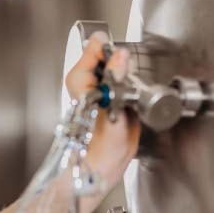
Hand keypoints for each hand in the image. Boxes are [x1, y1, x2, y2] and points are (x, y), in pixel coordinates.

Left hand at [63, 34, 140, 207]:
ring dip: (130, 78)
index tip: (123, 66)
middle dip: (124, 65)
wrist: (103, 166)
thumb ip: (116, 78)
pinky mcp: (112, 97)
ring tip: (128, 100)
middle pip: (110, 55)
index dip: (114, 51)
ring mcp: (100, 88)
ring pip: (120, 68)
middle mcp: (87, 81)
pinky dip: (134, 87)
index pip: (96, 46)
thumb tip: (121, 56)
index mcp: (79, 78)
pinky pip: (126, 81)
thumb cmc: (99, 146)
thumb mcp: (110, 107)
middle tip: (126, 89)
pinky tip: (132, 104)